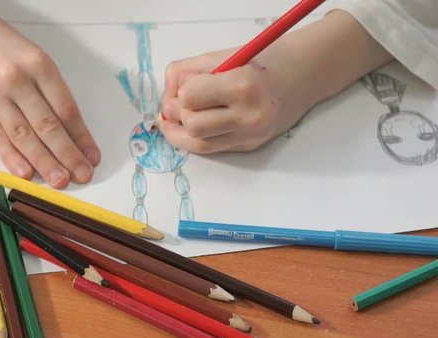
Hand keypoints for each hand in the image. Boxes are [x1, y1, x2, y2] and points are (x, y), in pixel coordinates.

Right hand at [0, 9, 99, 188]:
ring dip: (44, 162)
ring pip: (23, 135)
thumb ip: (52, 93)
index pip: (65, 109)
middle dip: (67, 154)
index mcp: (39, 65)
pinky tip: (27, 174)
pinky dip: (12, 158)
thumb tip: (73, 135)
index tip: (92, 156)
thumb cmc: (5, 50)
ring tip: (60, 180)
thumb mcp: (36, 60)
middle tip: (82, 174)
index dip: (81, 137)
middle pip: (47, 125)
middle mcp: (16, 79)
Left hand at [159, 44, 313, 153]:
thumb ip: (187, 72)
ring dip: (181, 130)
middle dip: (178, 113)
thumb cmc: (262, 61)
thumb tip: (165, 99)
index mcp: (242, 86)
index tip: (186, 84)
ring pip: (198, 143)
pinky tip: (189, 127)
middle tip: (180, 102)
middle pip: (192, 125)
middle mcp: (248, 115)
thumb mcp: (222, 56)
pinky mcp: (250, 146)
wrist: (304, 76)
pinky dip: (194, 138)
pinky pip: (211, 149)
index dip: (180, 91)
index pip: (190, 98)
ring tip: (181, 115)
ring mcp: (251, 135)